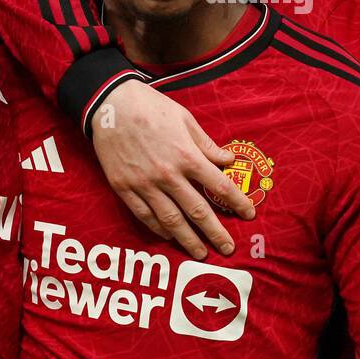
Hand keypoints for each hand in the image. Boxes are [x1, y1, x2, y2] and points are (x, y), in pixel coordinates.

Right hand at [91, 79, 254, 259]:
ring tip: (200, 253)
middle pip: (198, 211)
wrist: (110, 105)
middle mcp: (168, 175)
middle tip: (228, 249)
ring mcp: (145, 184)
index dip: (237, 202)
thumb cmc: (151, 107)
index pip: (220, 186)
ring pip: (171, 220)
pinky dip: (159, 229)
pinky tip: (169, 237)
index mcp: (187, 156)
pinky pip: (145, 215)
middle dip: (216, 233)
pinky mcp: (124, 188)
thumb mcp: (185, 120)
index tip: (249, 214)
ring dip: (188, 240)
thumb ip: (207, 145)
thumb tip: (229, 161)